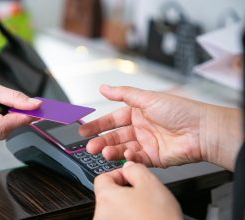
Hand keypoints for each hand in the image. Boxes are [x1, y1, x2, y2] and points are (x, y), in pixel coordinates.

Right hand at [79, 85, 241, 169]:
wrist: (202, 131)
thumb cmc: (181, 111)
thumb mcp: (147, 98)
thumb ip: (122, 94)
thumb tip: (104, 87)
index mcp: (138, 112)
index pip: (112, 119)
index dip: (98, 124)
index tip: (84, 129)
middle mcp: (141, 128)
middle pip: (115, 136)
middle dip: (101, 140)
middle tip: (90, 145)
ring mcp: (147, 143)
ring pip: (123, 148)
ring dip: (112, 150)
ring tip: (104, 151)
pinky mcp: (154, 158)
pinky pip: (136, 159)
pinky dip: (129, 158)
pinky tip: (125, 155)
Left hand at [93, 162, 181, 219]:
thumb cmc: (159, 219)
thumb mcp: (151, 184)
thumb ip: (135, 169)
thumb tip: (128, 167)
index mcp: (106, 198)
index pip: (103, 178)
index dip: (119, 174)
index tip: (131, 177)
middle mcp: (100, 215)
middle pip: (108, 195)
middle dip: (124, 191)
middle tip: (142, 194)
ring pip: (114, 210)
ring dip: (127, 206)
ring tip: (145, 210)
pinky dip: (128, 218)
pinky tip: (143, 219)